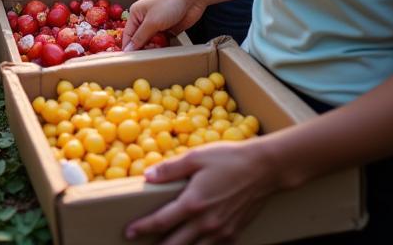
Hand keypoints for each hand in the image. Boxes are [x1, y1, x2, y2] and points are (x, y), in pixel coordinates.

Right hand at [122, 0, 205, 50]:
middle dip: (143, 48)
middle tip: (147, 57)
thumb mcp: (152, 22)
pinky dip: (163, 47)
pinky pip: (163, 42)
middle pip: (140, 40)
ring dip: (154, 48)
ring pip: (151, 42)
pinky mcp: (169, 30)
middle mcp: (145, 19)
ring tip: (157, 52)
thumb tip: (128, 49)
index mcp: (136, 14)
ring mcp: (157, 25)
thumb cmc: (169, 3)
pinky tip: (164, 50)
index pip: (128, 34)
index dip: (128, 47)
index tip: (130, 60)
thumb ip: (140, 37)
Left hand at [125, 139, 272, 243]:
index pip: (162, 221)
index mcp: (193, 203)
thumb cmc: (228, 158)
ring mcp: (222, 232)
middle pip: (176, 244)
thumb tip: (147, 176)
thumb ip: (170, 169)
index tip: (128, 232)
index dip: (143, 228)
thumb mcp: (195, 157)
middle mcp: (206, 223)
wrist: (264, 169)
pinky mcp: (234, 234)